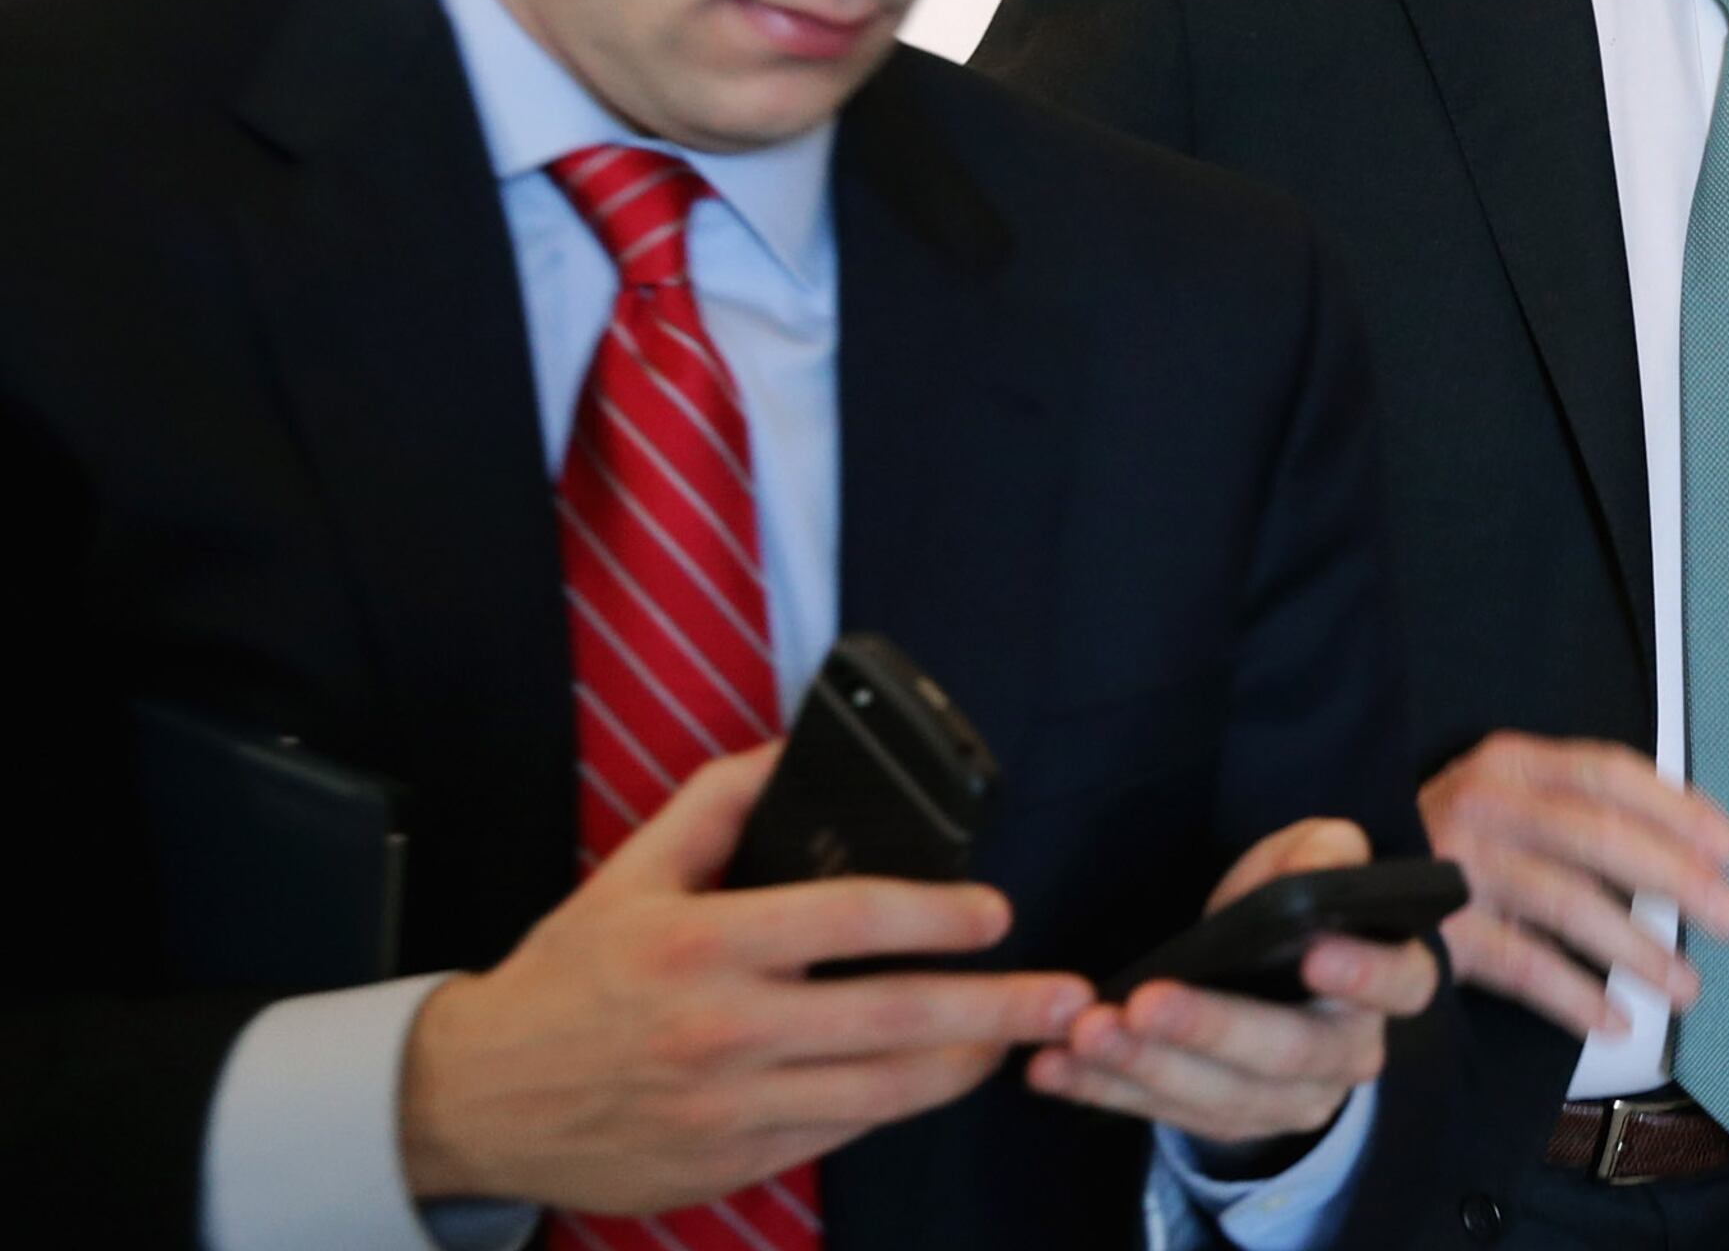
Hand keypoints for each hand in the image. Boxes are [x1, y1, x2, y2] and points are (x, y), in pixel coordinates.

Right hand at [399, 745, 1092, 1214]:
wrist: (476, 1099)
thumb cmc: (567, 978)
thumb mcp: (629, 871)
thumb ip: (716, 802)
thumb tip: (792, 750)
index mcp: (701, 943)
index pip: (851, 920)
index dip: (939, 915)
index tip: (996, 914)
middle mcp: (721, 1029)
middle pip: (895, 1018)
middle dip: (999, 1006)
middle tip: (1068, 996)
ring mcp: (730, 1107)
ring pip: (885, 1090)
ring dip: (969, 1064)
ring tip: (1023, 1039)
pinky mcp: (732, 1163)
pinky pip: (843, 1131)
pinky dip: (898, 1102)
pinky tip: (935, 1076)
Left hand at [1027, 819, 1439, 1146]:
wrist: (1270, 983)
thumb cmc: (1295, 913)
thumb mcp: (1312, 862)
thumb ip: (1325, 855)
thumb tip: (1326, 868)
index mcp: (1389, 982)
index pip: (1401, 983)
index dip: (1365, 973)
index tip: (1313, 953)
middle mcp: (1348, 1054)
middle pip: (1290, 1053)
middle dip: (1212, 1029)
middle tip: (1145, 1002)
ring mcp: (1288, 1102)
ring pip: (1222, 1097)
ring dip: (1146, 1067)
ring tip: (1085, 1031)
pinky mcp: (1226, 1125)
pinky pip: (1165, 1116)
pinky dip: (1105, 1091)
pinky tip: (1054, 1066)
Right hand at [1416, 733, 1728, 1037]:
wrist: (1349, 885)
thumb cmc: (1457, 845)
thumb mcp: (1511, 803)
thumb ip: (1581, 813)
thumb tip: (1691, 851)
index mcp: (1512, 763)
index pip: (1607, 773)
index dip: (1675, 808)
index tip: (1728, 846)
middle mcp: (1485, 803)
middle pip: (1598, 836)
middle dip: (1677, 878)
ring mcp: (1458, 865)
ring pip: (1567, 902)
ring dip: (1637, 949)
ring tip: (1687, 986)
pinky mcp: (1439, 929)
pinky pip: (1523, 965)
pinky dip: (1575, 998)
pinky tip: (1616, 1022)